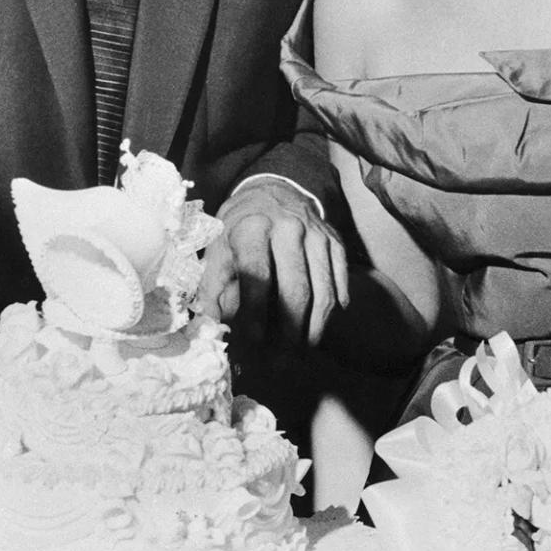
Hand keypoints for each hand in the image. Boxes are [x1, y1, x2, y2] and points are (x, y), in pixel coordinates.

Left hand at [196, 179, 348, 345]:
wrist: (272, 189)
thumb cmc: (239, 228)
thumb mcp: (217, 250)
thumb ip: (212, 289)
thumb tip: (211, 330)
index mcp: (252, 227)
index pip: (257, 276)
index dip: (255, 313)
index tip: (252, 343)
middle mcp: (288, 227)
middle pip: (295, 289)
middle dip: (288, 331)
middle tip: (280, 361)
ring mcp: (316, 233)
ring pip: (322, 290)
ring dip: (313, 328)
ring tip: (299, 352)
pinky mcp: (335, 240)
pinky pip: (339, 280)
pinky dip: (332, 307)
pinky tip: (319, 327)